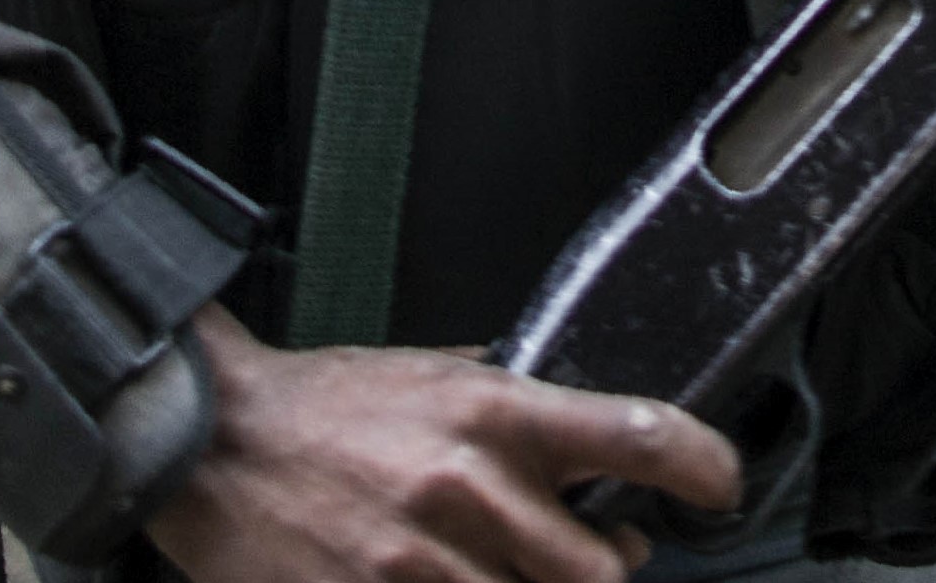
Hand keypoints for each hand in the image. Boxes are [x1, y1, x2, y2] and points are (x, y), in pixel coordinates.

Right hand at [144, 305, 739, 582]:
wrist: (212, 442)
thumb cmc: (322, 406)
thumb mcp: (432, 373)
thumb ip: (508, 397)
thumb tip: (580, 418)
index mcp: (494, 412)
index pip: (637, 434)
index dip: (702, 466)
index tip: (722, 485)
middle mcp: (470, 486)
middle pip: (598, 567)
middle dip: (608, 566)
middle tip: (604, 552)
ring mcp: (423, 560)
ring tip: (516, 570)